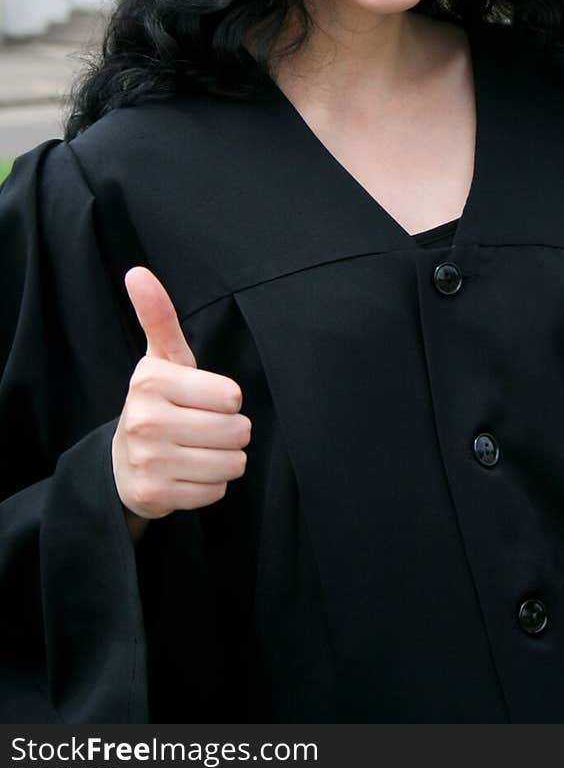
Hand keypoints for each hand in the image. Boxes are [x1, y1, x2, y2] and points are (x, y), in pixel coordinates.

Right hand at [111, 266, 250, 528]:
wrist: (123, 462)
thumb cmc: (159, 401)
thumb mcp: (163, 358)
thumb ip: (159, 316)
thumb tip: (137, 272)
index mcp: (151, 381)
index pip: (231, 396)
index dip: (227, 399)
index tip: (204, 398)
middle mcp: (145, 421)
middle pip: (235, 431)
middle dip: (232, 431)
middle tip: (206, 426)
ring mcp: (148, 461)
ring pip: (230, 463)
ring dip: (225, 458)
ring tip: (201, 449)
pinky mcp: (154, 496)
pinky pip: (215, 491)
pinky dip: (211, 484)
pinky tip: (189, 472)